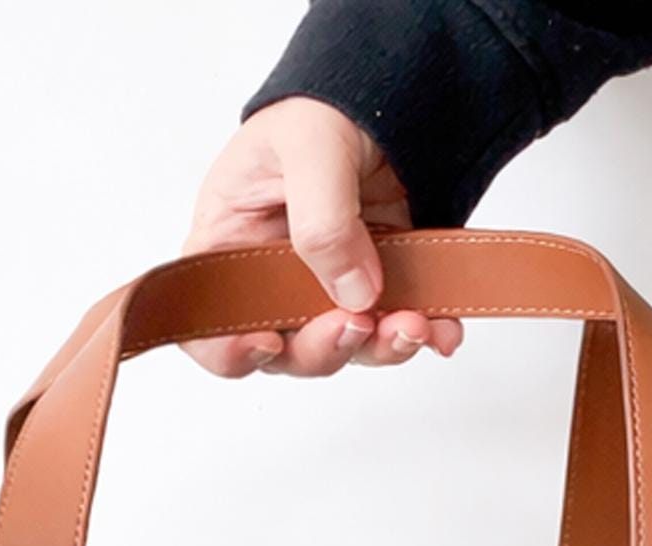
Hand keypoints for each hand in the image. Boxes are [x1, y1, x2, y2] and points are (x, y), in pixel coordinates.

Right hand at [181, 98, 464, 377]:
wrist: (386, 87)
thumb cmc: (321, 107)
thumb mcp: (310, 148)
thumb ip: (322, 222)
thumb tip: (353, 294)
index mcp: (230, 245)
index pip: (209, 322)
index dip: (229, 350)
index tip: (268, 344)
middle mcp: (272, 279)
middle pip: (285, 351)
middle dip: (324, 348)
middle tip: (356, 325)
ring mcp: (326, 287)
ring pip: (345, 346)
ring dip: (380, 347)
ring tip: (413, 325)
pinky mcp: (375, 284)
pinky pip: (394, 326)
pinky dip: (422, 333)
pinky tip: (441, 328)